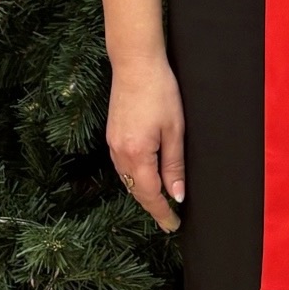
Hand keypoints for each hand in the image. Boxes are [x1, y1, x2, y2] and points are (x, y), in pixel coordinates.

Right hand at [106, 54, 186, 233]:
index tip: (173, 225)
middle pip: (136, 191)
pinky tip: (145, 179)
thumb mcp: (174, 130)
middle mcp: (119, 153)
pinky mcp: (112, 136)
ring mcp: (112, 144)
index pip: (150, 195)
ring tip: (160, 204)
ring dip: (143, 193)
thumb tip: (176, 194)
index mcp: (137, 154)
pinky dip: (134, 178)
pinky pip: (122, 167)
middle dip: (153, 207)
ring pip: (127, 180)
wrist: (135, 64)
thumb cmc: (160, 92)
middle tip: (169, 221)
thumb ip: (174, 165)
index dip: (162, 213)